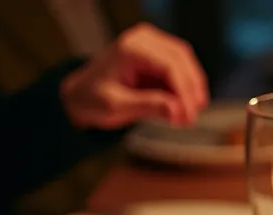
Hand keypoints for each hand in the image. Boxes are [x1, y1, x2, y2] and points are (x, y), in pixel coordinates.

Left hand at [60, 23, 207, 129]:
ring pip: (184, 62)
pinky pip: (179, 67)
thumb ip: (148, 106)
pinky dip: (183, 87)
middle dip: (191, 89)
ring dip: (191, 88)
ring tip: (188, 115)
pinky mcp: (156, 54)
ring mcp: (150, 43)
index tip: (189, 114)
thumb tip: (177, 111)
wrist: (81, 95)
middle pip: (181, 59)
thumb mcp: (116, 107)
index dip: (184, 91)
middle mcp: (142, 39)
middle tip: (192, 117)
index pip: (169, 65)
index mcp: (130, 49)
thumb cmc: (92, 99)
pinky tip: (182, 107)